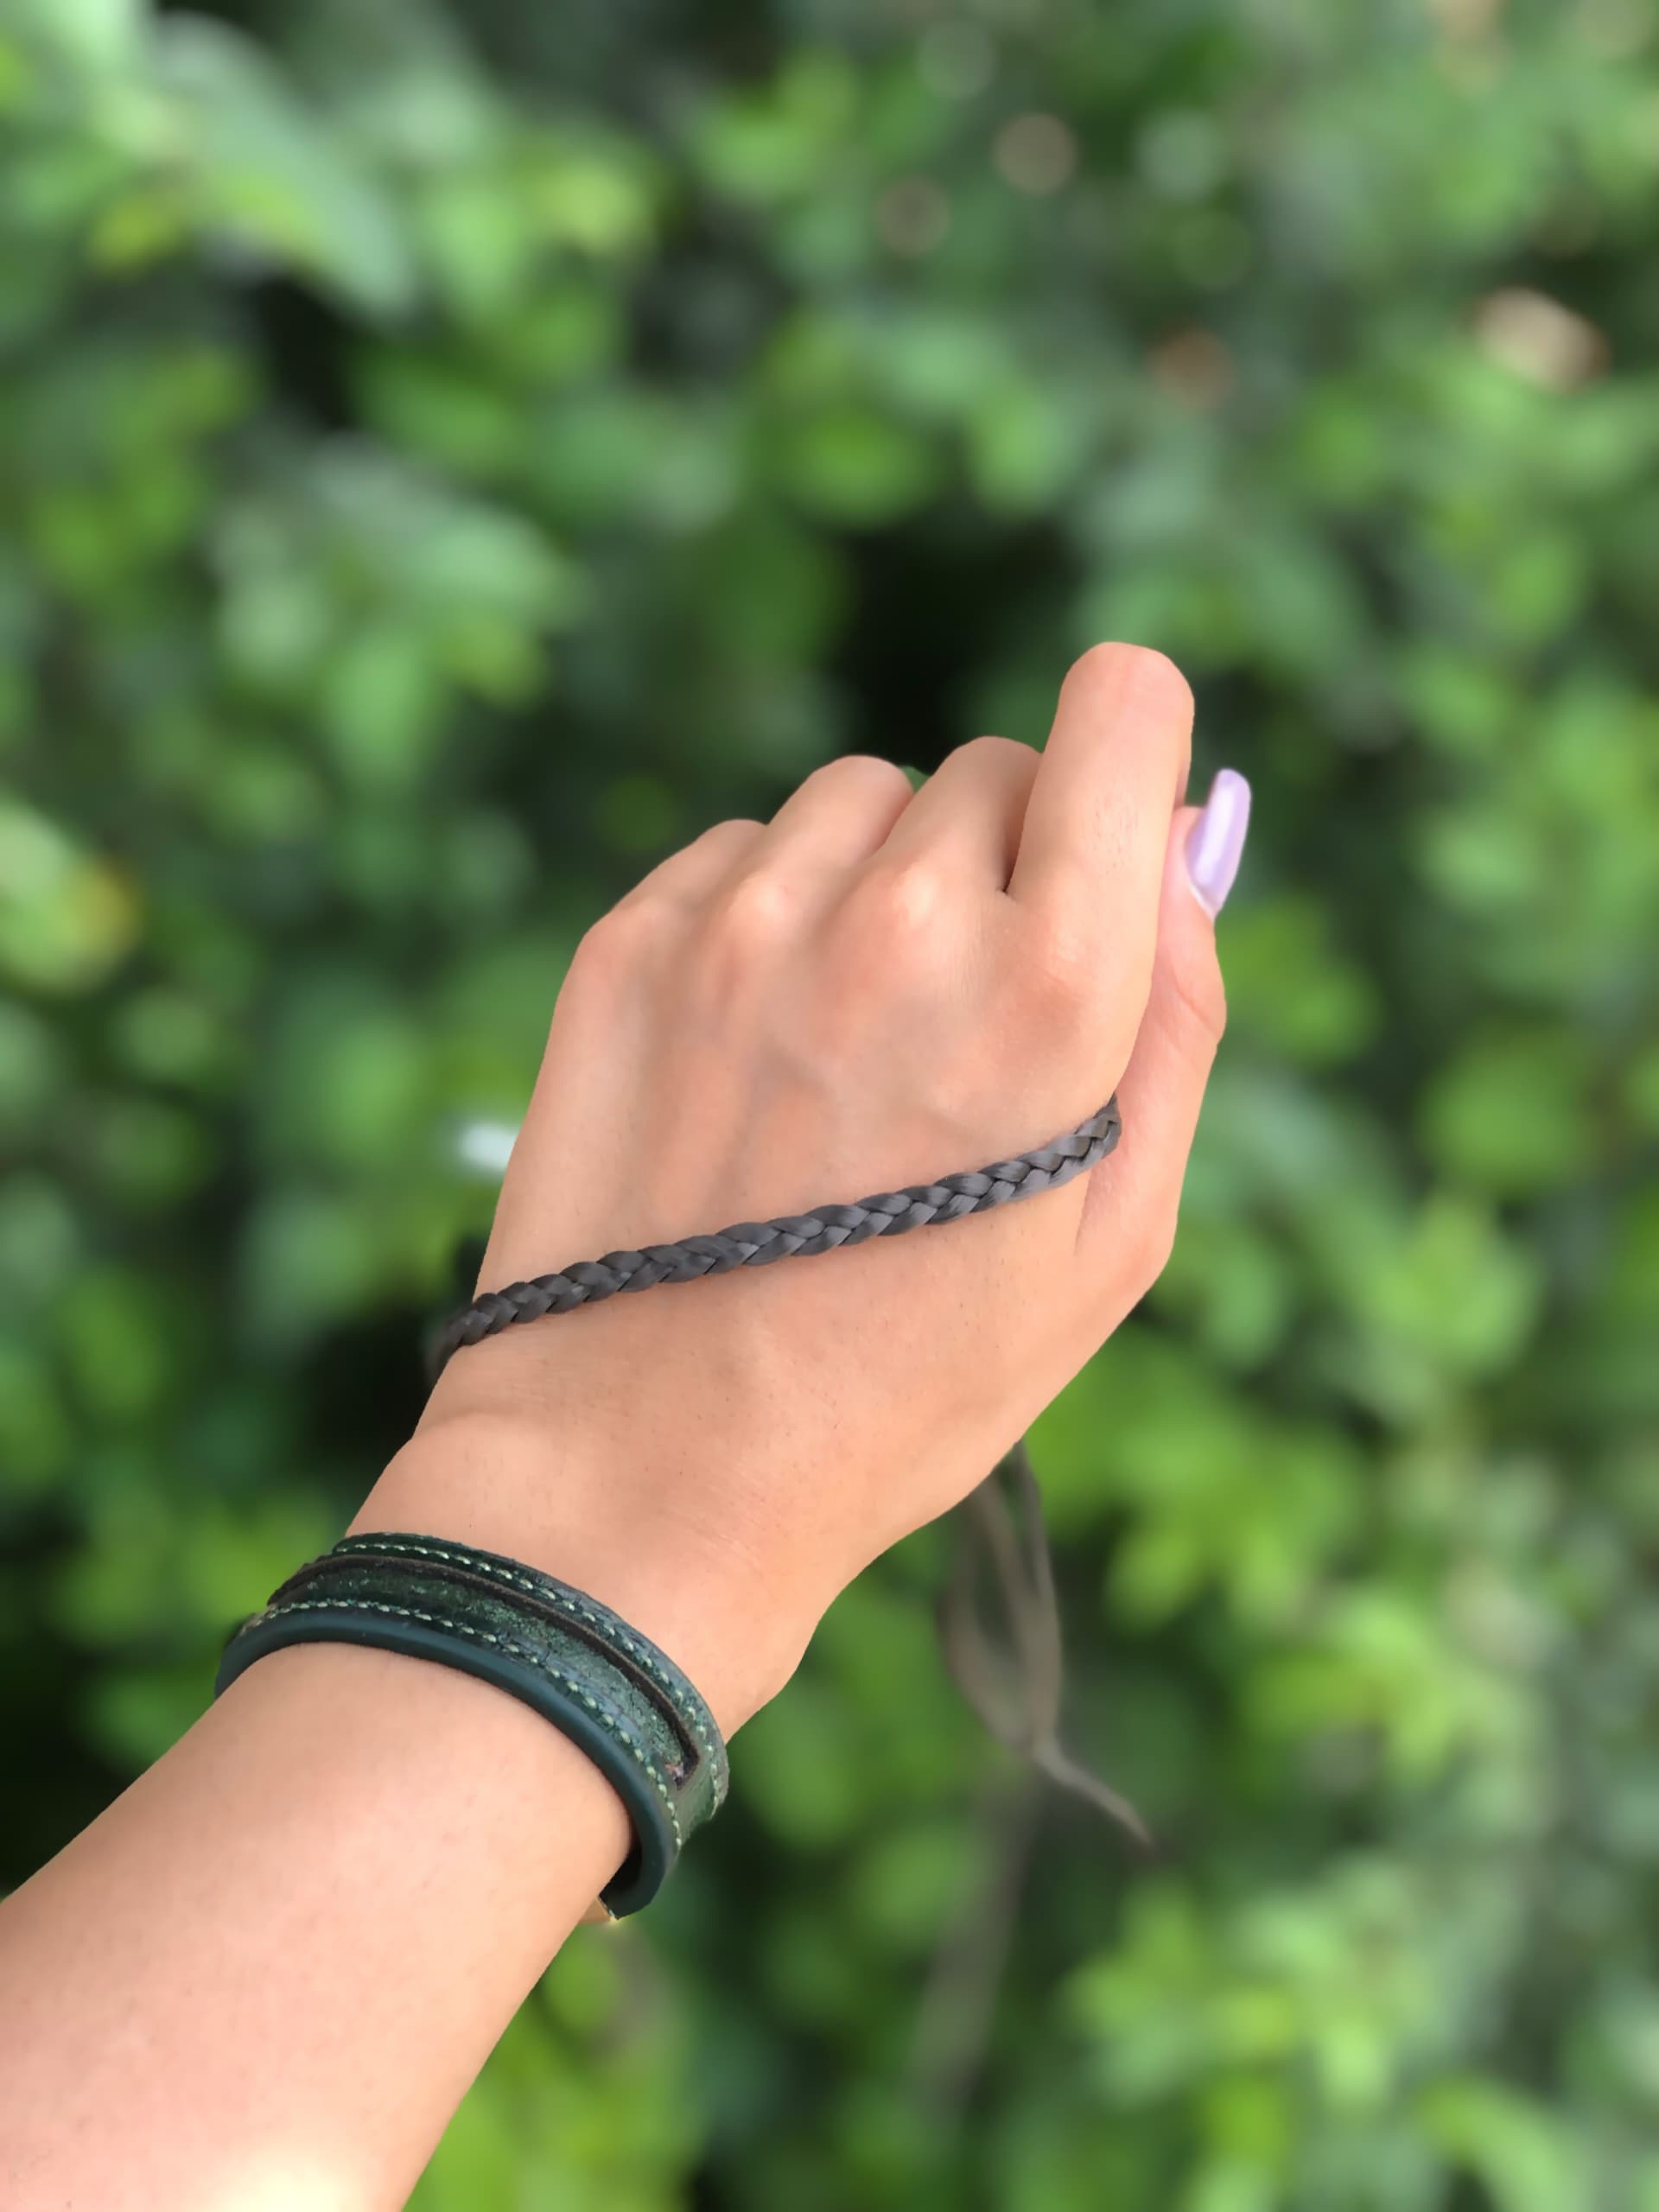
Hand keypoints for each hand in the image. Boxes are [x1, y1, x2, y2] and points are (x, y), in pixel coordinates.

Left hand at [366, 644, 1247, 1730]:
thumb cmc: (909, 1381)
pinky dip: (768, 917)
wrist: (648, 1471)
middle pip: (992, 769)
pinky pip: (741, 852)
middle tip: (966, 1027)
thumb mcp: (1114, 1237)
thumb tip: (1182, 839)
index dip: (1128, 753)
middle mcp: (896, 922)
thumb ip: (1176, 1013)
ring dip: (880, 884)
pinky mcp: (628, 944)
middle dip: (1005, 866)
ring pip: (860, 802)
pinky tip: (757, 1055)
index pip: (1120, 710)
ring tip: (851, 1048)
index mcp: (1048, 989)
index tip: (1106, 822)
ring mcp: (744, 925)